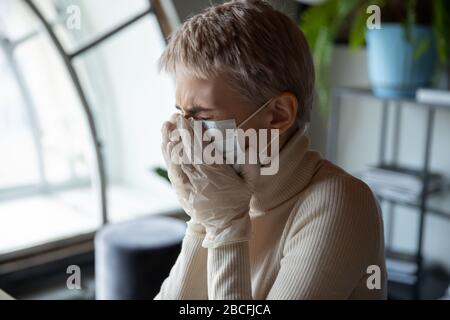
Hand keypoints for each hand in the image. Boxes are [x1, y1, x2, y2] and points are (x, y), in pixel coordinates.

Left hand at [161, 114, 257, 247]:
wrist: (224, 224)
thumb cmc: (238, 200)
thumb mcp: (251, 182)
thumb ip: (250, 162)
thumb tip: (247, 142)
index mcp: (215, 173)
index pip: (199, 148)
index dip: (191, 133)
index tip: (187, 119)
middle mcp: (198, 178)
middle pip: (184, 151)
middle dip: (177, 132)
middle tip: (174, 116)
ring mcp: (187, 185)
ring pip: (174, 159)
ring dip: (168, 140)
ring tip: (166, 125)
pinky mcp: (180, 190)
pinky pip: (171, 169)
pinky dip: (167, 155)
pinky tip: (165, 144)